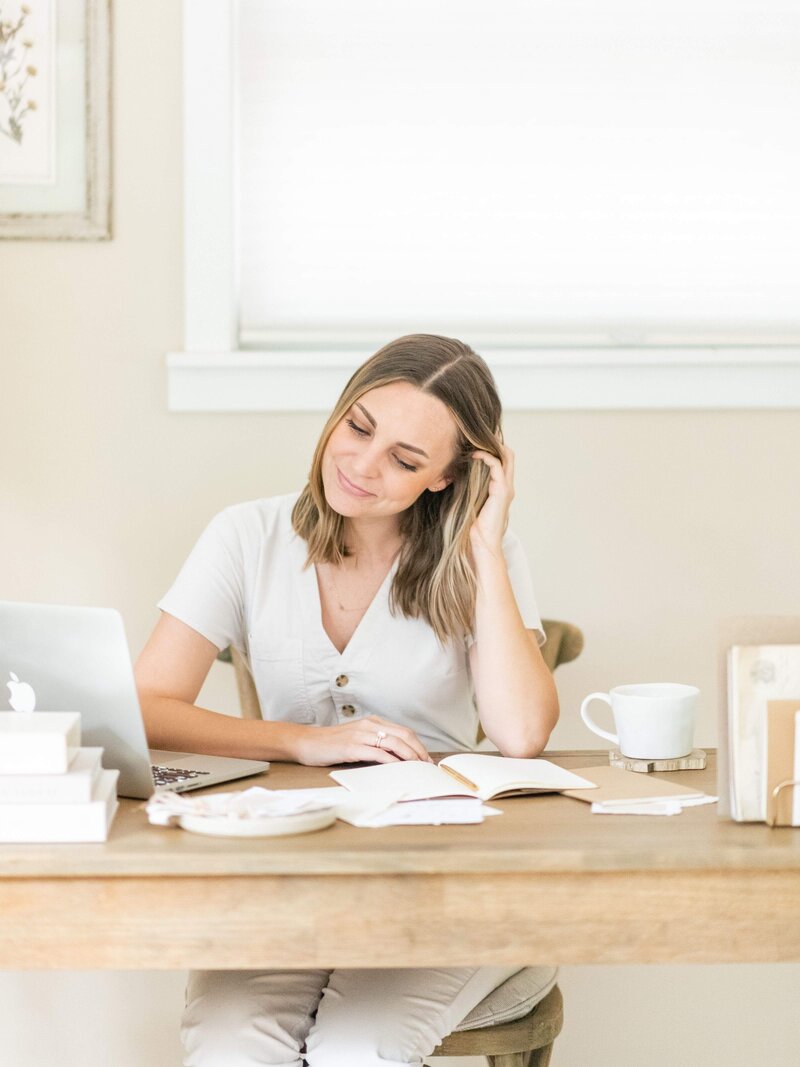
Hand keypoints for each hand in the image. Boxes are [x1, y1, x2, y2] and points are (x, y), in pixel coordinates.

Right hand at [292, 715, 432, 766]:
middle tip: (427, 764)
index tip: (425, 758)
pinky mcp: (352, 747)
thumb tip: (396, 758)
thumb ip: (374, 743)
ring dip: (410, 756)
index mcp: (372, 722)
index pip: (403, 731)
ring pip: (394, 743)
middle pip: (403, 735)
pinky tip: (399, 768)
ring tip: (418, 767)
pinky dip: (392, 761)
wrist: (306, 742)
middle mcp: (369, 725)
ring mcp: (360, 735)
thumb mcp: (357, 738)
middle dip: (419, 750)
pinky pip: (378, 753)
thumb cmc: (331, 744)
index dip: (417, 744)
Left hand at [470, 444, 514, 562]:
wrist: (482, 545)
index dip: (493, 449)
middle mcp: (507, 487)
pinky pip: (496, 466)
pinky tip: (474, 456)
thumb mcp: (469, 502)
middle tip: (477, 437)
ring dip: (490, 447)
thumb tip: (451, 476)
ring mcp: (506, 489)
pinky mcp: (502, 492)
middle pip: (509, 455)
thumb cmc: (473, 528)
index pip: (503, 461)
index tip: (474, 443)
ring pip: (506, 457)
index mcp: (501, 489)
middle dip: (495, 443)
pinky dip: (486, 457)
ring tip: (475, 443)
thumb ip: (467, 488)